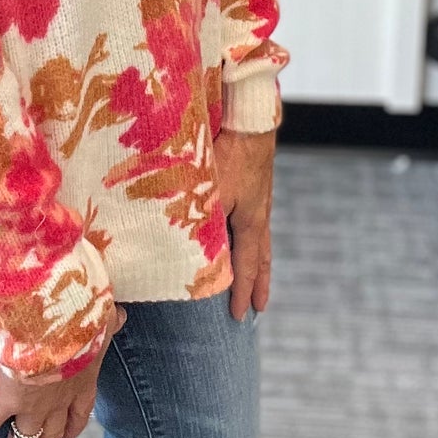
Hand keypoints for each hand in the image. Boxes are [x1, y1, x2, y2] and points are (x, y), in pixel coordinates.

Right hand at [0, 300, 125, 437]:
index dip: (72, 427)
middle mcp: (60, 401)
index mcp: (83, 381)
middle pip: (51, 436)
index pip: (79, 411)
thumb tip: (121, 314)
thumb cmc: (83, 317)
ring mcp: (35, 405)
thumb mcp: (101, 319)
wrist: (60, 324)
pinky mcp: (9, 399)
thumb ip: (109, 320)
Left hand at [216, 127, 275, 318]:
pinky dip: (253, 237)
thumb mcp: (209, 191)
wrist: (250, 121)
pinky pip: (256, 220)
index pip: (247, 266)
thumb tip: (175, 246)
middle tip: (260, 307)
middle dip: (259, 284)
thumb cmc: (227, 154)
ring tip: (260, 277)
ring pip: (261, 239)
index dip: (243, 292)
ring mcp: (260, 199)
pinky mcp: (256, 184)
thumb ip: (197, 220)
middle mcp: (259, 214)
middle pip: (261, 258)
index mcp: (249, 222)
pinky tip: (245, 233)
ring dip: (259, 262)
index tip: (241, 316)